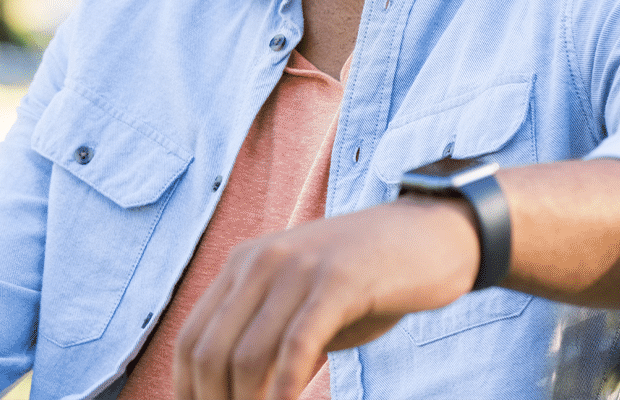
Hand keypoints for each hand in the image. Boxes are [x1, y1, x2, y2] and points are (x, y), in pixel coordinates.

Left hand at [172, 196, 478, 399]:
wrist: (430, 235)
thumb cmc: (367, 279)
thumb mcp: (305, 302)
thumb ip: (268, 337)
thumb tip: (235, 393)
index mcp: (246, 263)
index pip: (191, 338)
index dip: (189, 391)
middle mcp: (262, 259)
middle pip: (209, 352)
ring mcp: (300, 267)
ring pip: (246, 354)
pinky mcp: (338, 280)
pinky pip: (296, 346)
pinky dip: (284, 391)